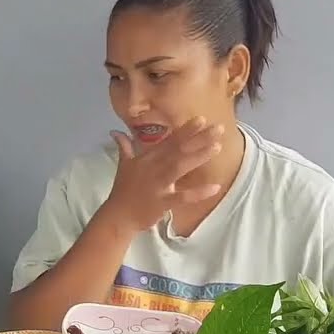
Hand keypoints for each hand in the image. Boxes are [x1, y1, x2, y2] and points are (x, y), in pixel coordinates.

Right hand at [101, 117, 224, 231]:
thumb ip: (124, 146)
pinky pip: (183, 197)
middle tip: (218, 128)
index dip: (185, 130)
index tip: (201, 119)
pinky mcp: (162, 202)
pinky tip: (215, 187)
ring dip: (198, 156)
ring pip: (180, 167)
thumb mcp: (123, 165)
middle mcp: (153, 167)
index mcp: (147, 158)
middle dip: (198, 138)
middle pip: (178, 150)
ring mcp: (158, 185)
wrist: (118, 215)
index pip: (169, 141)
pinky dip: (198, 193)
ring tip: (217, 147)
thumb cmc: (123, 189)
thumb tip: (115, 132)